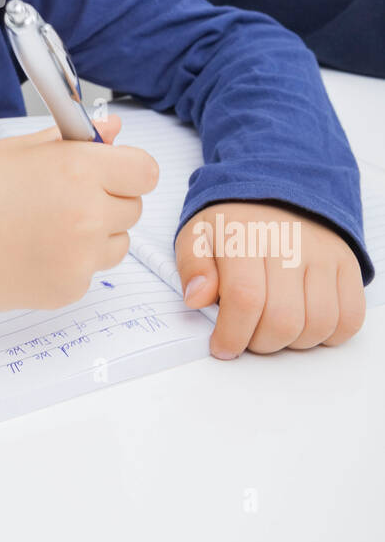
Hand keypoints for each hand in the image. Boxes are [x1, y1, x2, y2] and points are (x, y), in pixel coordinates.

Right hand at [0, 115, 158, 314]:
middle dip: (109, 199)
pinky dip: (71, 262)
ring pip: (117, 242)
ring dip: (97, 233)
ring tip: (47, 226)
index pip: (145, 171)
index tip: (111, 170)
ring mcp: (81, 257)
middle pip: (134, 207)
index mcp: (79, 169)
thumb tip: (115, 130)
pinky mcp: (69, 289)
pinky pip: (90, 270)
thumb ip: (73, 139)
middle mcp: (88, 214)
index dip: (128, 169)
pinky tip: (32, 251)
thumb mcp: (19, 148)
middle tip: (65, 196)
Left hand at [175, 201, 365, 358]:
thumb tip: (198, 298)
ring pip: (317, 324)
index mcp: (246, 234)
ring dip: (292, 342)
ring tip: (273, 327)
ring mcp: (323, 254)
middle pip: (283, 320)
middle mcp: (290, 242)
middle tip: (247, 335)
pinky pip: (349, 317)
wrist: (274, 194)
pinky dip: (328, 334)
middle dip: (259, 342)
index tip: (223, 346)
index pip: (245, 298)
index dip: (232, 334)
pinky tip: (304, 323)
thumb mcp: (198, 236)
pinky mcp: (346, 265)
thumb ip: (192, 267)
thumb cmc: (234, 225)